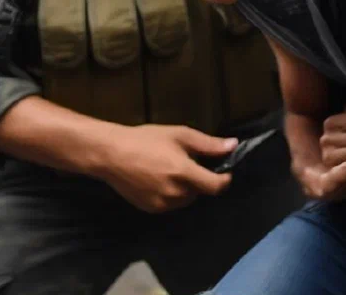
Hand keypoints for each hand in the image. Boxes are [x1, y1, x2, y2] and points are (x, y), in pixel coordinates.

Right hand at [93, 124, 236, 212]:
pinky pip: (171, 204)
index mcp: (184, 173)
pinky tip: (160, 179)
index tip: (224, 171)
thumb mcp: (180, 135)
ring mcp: (162, 204)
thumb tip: (233, 146)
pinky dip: (172, 195)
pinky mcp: (150, 209)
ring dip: (186, 189)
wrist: (111, 154)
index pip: (216, 187)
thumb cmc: (146, 140)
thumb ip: (208, 144)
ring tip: (172, 170)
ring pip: (186, 199)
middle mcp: (175, 193)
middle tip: (189, 164)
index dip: (225, 179)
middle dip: (200, 180)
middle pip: (201, 192)